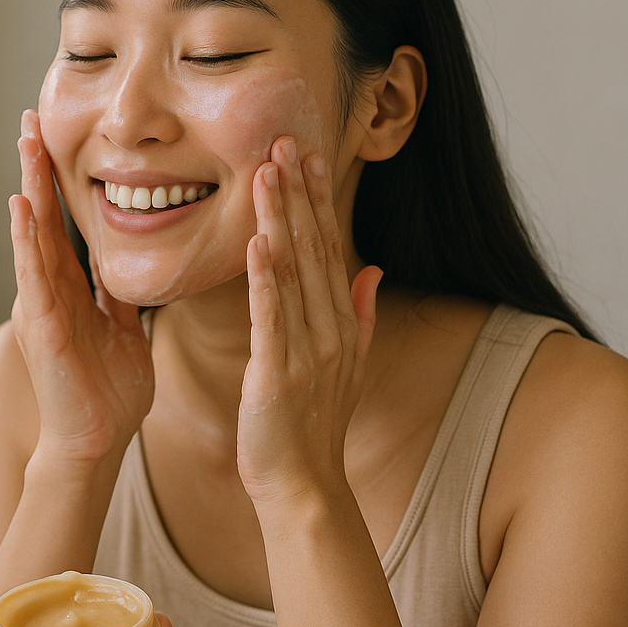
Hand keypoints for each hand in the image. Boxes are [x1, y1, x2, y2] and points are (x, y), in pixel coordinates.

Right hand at [10, 110, 153, 467]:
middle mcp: (51, 292)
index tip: (55, 140)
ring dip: (29, 189)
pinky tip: (21, 208)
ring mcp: (43, 307)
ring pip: (33, 237)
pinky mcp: (44, 328)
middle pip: (42, 219)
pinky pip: (34, 277)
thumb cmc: (110, 394)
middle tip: (30, 120)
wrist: (96, 442)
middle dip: (37, 169)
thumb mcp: (122, 330)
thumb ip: (119, 296)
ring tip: (24, 146)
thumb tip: (128, 264)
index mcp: (73, 290)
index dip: (59, 183)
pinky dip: (26, 242)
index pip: (64, 225)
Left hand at [237, 137, 380, 504]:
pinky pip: (271, 318)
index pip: (331, 249)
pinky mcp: (277, 373)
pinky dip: (264, 279)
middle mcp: (329, 331)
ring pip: (293, 273)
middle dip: (300, 192)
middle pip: (315, 249)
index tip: (309, 154)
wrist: (305, 487)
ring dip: (280, 219)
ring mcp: (306, 351)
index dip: (320, 200)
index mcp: (340, 325)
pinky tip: (257, 243)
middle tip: (286, 139)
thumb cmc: (313, 429)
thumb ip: (359, 314)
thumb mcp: (346, 366)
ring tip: (267, 172)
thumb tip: (370, 268)